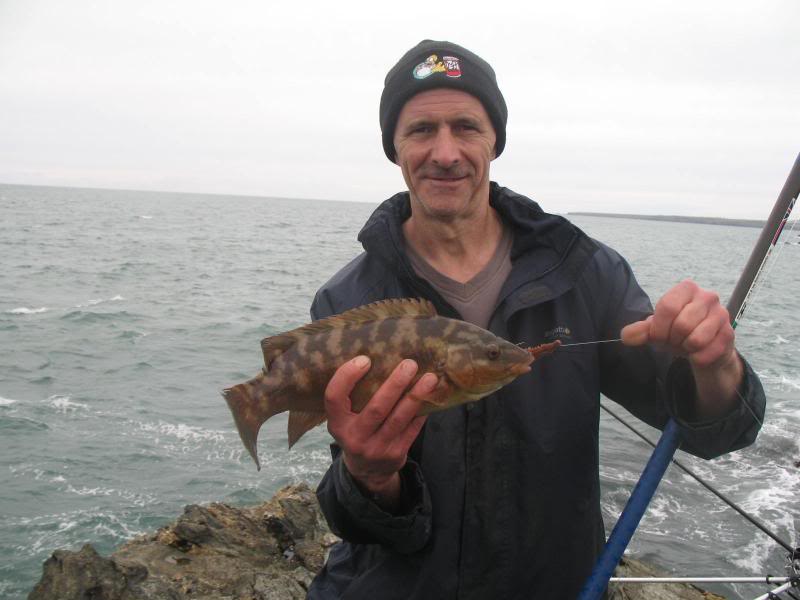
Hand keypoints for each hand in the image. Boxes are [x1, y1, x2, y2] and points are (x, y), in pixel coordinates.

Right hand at [324, 355, 437, 508]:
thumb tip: (380, 357)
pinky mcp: (395, 455)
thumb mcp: (345, 419)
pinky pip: (412, 429)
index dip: (346, 377)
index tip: (364, 359)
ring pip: (399, 419)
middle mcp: (354, 438)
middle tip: (410, 364)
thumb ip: (355, 397)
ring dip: (416, 396)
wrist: (366, 472)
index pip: (334, 398)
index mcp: (337, 424)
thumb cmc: (357, 432)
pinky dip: (423, 411)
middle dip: (395, 384)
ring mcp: (376, 449)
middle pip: (376, 408)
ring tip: (430, 377)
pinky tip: (432, 395)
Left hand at [621, 279, 743, 417]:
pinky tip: (698, 352)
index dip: (659, 327)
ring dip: (685, 348)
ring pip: (696, 339)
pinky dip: (696, 358)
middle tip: (674, 340)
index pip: (668, 306)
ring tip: (685, 344)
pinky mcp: (729, 334)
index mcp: (686, 288)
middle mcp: (708, 296)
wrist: (703, 347)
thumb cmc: (677, 331)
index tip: (657, 336)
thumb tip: (626, 336)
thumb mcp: (656, 328)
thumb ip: (640, 331)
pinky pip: (707, 353)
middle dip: (672, 339)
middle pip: (682, 324)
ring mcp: (722, 314)